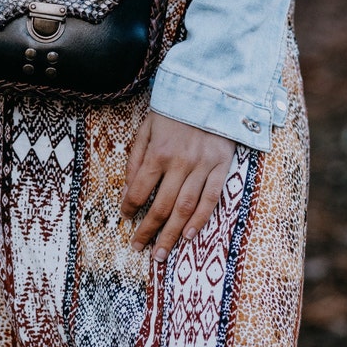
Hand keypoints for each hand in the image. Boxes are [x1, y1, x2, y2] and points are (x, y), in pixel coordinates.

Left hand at [121, 111, 235, 260]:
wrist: (210, 92)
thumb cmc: (173, 111)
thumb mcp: (147, 128)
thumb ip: (136, 159)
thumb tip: (127, 191)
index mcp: (157, 152)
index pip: (139, 189)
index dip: (130, 208)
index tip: (125, 219)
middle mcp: (179, 163)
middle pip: (161, 206)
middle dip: (148, 231)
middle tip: (140, 249)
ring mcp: (202, 167)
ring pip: (185, 208)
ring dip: (172, 234)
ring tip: (161, 254)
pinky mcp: (221, 167)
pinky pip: (210, 199)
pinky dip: (200, 220)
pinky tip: (189, 236)